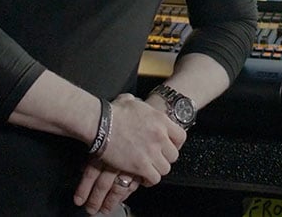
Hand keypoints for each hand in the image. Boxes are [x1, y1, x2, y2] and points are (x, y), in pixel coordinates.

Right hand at [73, 93, 186, 210]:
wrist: (100, 124)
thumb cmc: (113, 112)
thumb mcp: (131, 101)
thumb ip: (139, 104)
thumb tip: (132, 101)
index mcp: (161, 120)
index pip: (181, 137)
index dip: (175, 144)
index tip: (167, 147)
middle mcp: (160, 136)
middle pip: (174, 155)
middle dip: (165, 158)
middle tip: (155, 159)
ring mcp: (151, 151)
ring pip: (165, 169)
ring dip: (157, 170)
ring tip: (148, 169)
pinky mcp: (140, 165)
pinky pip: (154, 178)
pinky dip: (149, 180)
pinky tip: (142, 176)